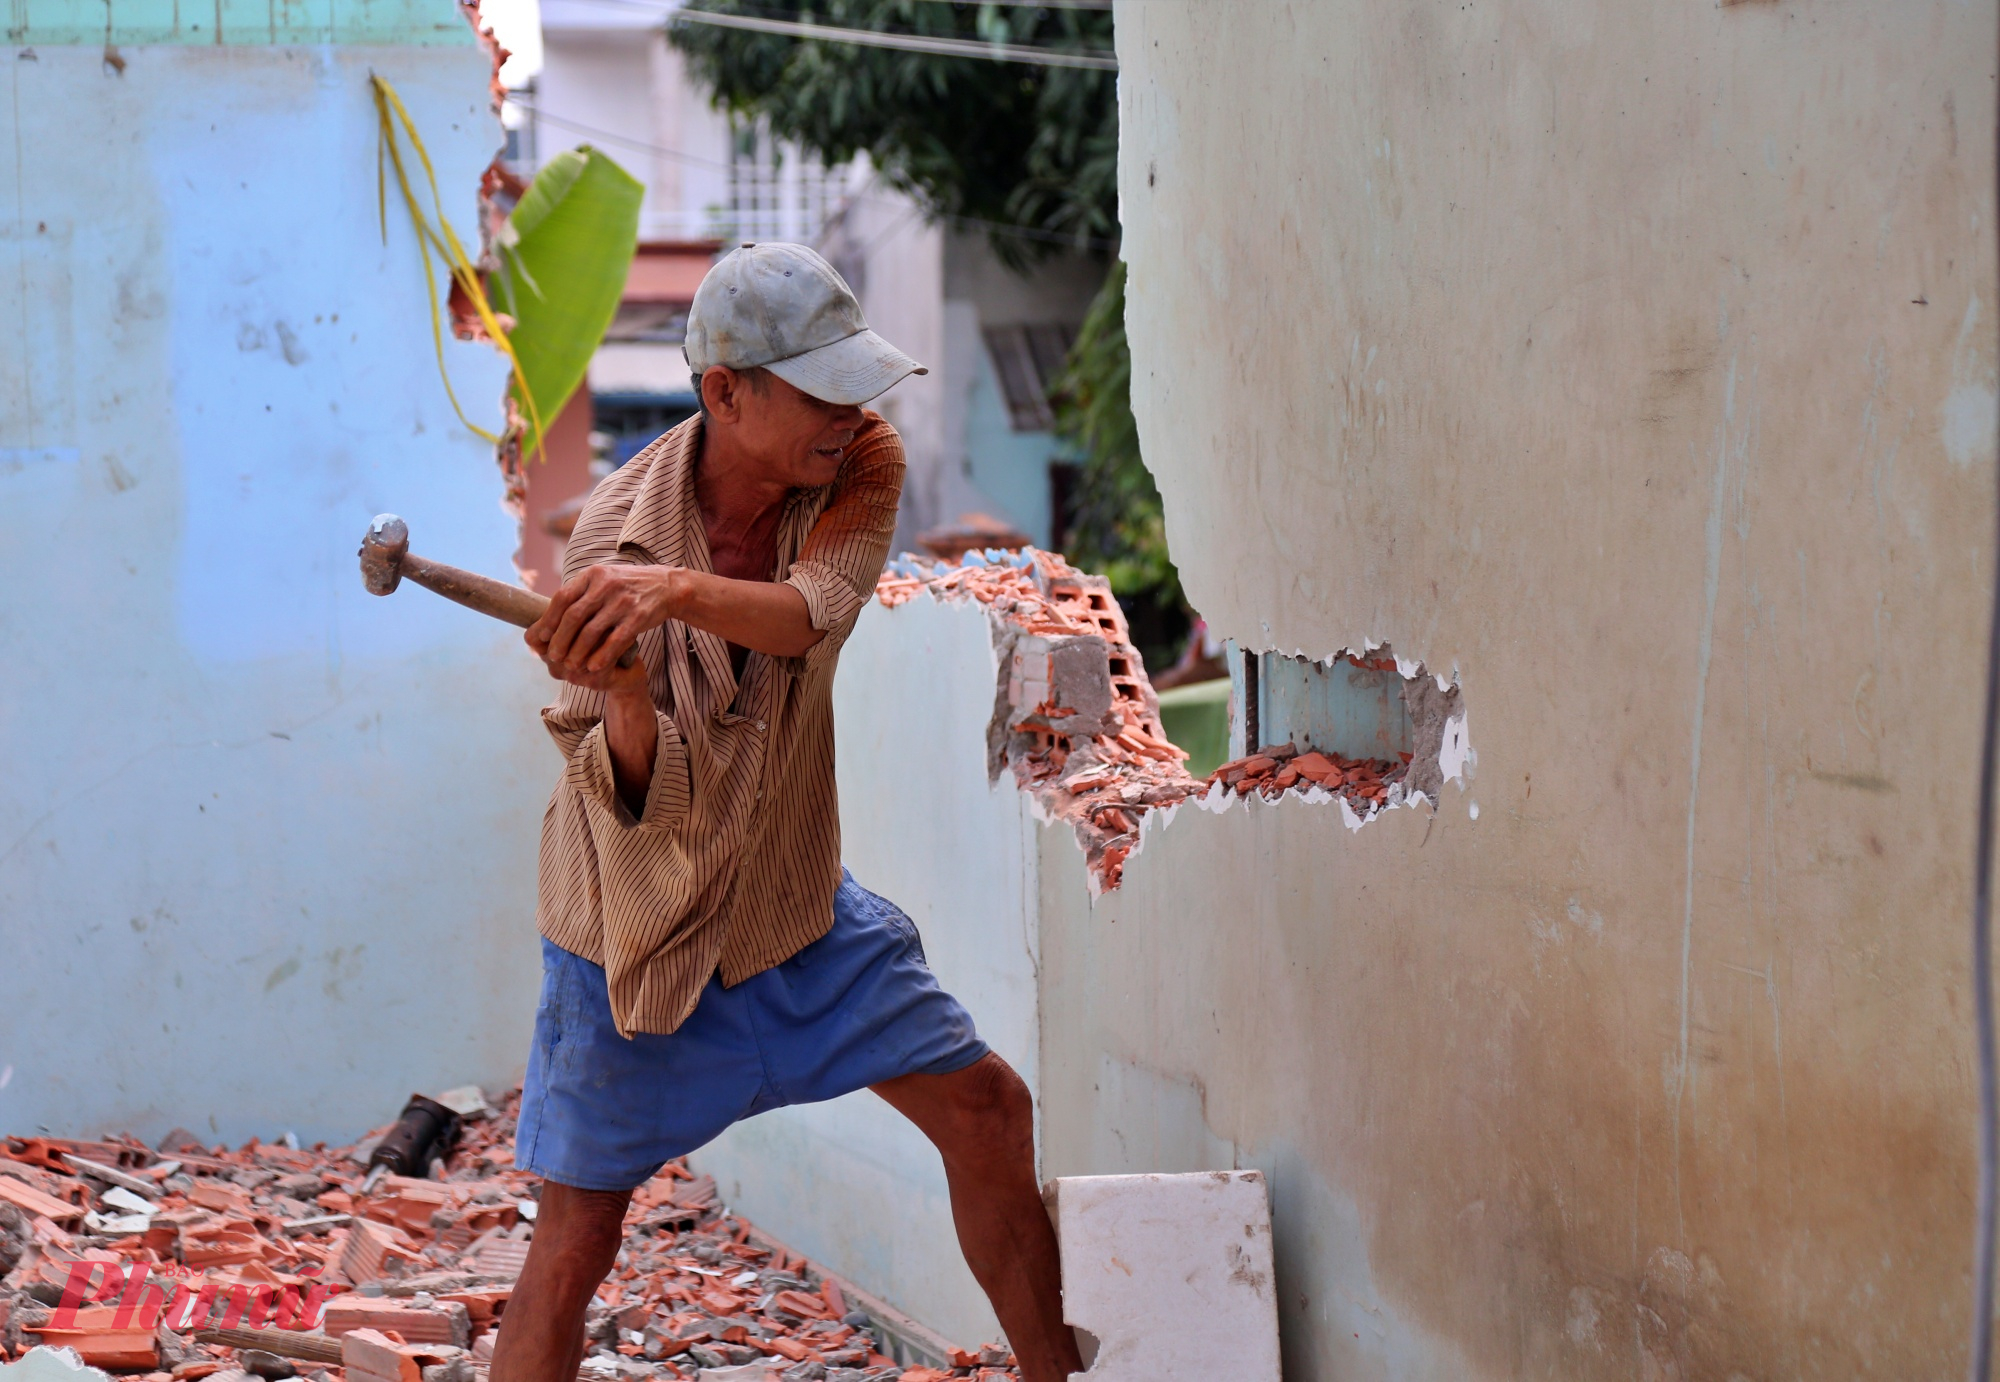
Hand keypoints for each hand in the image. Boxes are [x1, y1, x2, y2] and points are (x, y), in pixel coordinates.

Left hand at [527, 564, 679, 682]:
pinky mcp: (638, 617)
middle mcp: (606, 585)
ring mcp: (623, 601)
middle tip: (553, 656)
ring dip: (577, 652)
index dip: (549, 619)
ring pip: (592, 632)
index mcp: (593, 575)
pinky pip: (615, 640)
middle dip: (560, 639)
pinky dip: (602, 655)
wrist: (667, 586)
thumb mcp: (604, 578)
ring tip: (570, 665)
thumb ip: (581, 592)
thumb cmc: (628, 586)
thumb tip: (549, 615)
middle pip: (574, 616)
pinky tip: (593, 667)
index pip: (562, 598)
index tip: (541, 637)